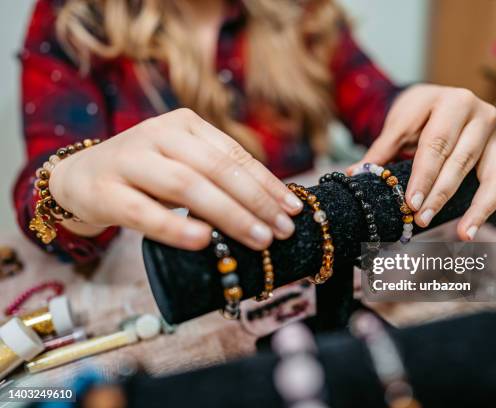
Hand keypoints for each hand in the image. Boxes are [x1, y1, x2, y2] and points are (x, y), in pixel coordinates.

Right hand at [49, 108, 303, 249]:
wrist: (80, 176)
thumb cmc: (146, 174)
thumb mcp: (184, 164)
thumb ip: (219, 176)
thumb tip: (272, 207)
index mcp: (184, 124)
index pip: (234, 154)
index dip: (267, 183)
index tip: (292, 209)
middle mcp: (157, 134)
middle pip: (216, 168)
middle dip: (255, 201)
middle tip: (282, 230)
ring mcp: (129, 160)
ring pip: (186, 185)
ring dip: (228, 214)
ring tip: (257, 238)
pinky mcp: (105, 192)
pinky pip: (145, 212)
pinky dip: (177, 227)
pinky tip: (205, 241)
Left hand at [348, 84, 495, 240]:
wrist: (440, 98)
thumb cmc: (418, 112)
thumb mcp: (399, 122)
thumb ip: (381, 149)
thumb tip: (355, 174)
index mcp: (453, 102)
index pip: (437, 145)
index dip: (424, 176)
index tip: (411, 204)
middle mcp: (481, 116)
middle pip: (462, 162)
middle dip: (441, 195)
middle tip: (423, 221)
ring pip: (493, 176)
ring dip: (480, 209)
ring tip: (466, 235)